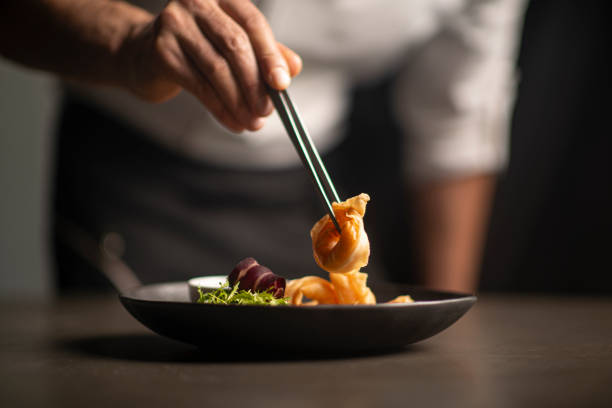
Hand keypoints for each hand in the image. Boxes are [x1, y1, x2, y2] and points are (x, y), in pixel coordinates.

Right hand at [120, 0, 301, 131]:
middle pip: (235, 46)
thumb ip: (265, 52)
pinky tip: (233, 122)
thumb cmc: (197, 48)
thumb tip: (293, 68)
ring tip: (252, 122)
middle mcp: (196, 2)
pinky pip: (199, 86)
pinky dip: (220, 109)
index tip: (282, 84)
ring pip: (218, 69)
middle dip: (255, 84)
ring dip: (239, 102)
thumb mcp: (233, 44)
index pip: (253, 23)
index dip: (271, 55)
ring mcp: (175, 24)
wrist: (143, 54)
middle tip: (266, 111)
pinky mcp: (161, 51)